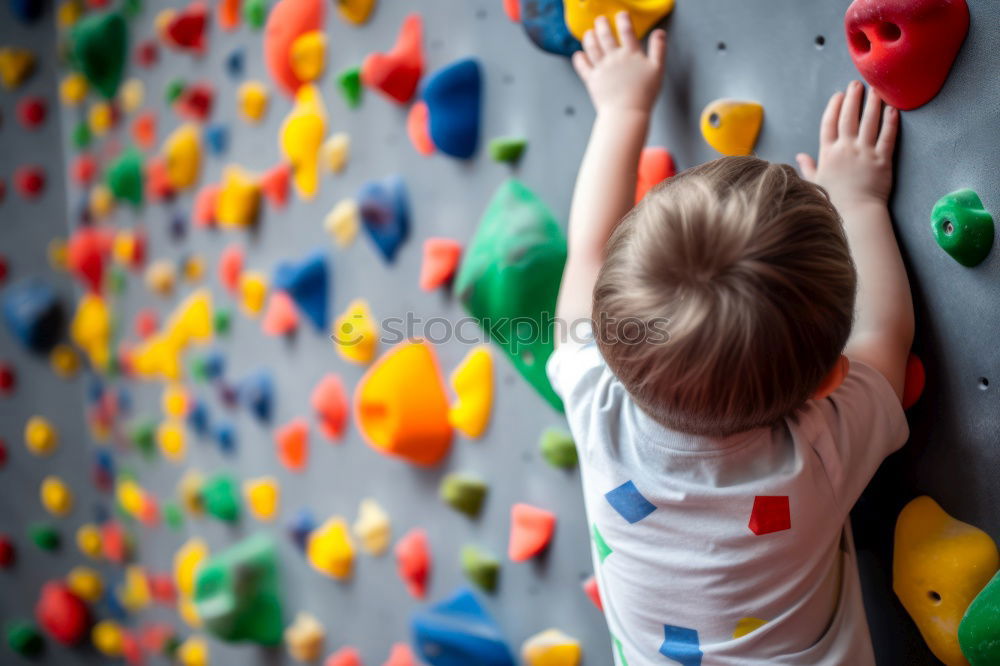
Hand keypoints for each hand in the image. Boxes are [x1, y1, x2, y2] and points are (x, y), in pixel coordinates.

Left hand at [572, 12, 665, 114]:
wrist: (627, 113)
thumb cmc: (644, 94)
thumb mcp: (658, 70)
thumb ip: (659, 49)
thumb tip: (660, 33)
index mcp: (631, 55)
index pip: (626, 31)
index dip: (623, 20)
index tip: (621, 15)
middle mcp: (614, 58)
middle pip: (605, 36)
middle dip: (602, 24)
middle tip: (600, 19)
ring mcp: (601, 69)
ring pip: (592, 47)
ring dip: (589, 38)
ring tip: (589, 32)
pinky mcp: (592, 80)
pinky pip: (583, 67)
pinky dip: (579, 59)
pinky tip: (578, 55)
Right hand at [796, 81, 898, 207]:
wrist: (856, 213)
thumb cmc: (834, 200)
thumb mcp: (816, 183)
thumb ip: (808, 167)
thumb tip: (800, 156)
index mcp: (828, 153)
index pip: (829, 123)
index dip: (834, 107)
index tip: (839, 95)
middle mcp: (845, 149)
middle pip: (849, 117)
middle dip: (853, 98)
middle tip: (857, 84)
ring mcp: (865, 153)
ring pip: (869, 122)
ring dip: (872, 103)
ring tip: (876, 89)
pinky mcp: (882, 159)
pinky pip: (887, 136)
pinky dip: (891, 121)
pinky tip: (893, 109)